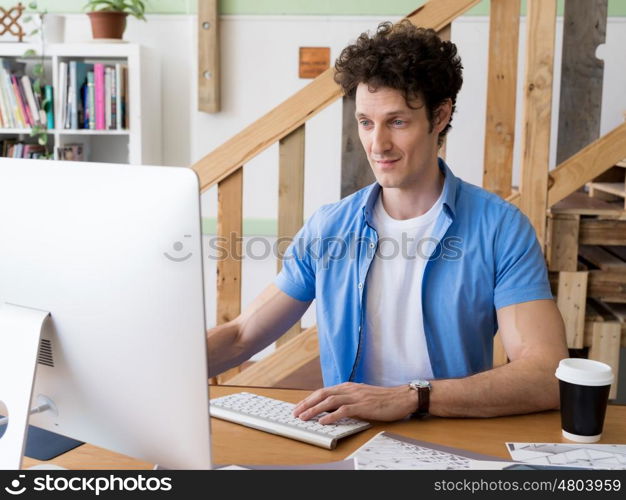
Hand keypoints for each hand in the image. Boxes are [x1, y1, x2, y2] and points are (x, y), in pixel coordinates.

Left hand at [292, 382, 417, 423]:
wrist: (402, 398)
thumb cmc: (383, 399)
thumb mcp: (362, 397)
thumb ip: (348, 400)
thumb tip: (332, 409)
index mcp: (348, 386)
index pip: (323, 391)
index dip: (309, 399)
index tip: (299, 406)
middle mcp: (349, 389)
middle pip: (322, 394)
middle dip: (307, 403)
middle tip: (295, 412)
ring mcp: (356, 396)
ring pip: (329, 401)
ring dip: (314, 409)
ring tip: (304, 417)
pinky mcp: (363, 405)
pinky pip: (343, 410)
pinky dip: (331, 416)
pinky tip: (323, 421)